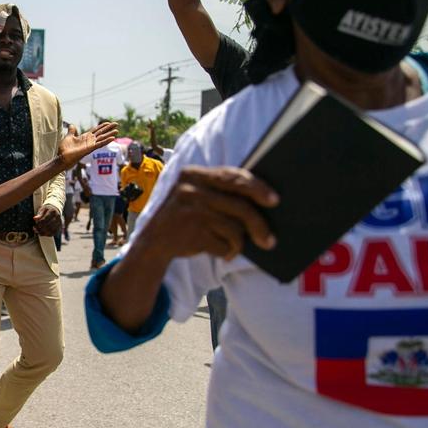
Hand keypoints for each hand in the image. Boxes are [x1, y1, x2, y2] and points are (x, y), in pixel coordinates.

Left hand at [33, 205, 62, 236]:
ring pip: (51, 230)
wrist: (55, 209)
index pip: (44, 219)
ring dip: (44, 233)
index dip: (39, 224)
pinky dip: (48, 234)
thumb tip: (34, 218)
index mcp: (52, 211)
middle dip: (41, 229)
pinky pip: (54, 232)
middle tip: (35, 230)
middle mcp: (57, 216)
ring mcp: (59, 222)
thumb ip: (39, 214)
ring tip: (38, 233)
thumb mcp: (42, 210)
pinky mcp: (60, 226)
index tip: (34, 226)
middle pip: (48, 225)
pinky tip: (43, 234)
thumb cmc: (47, 210)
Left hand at [58, 121, 118, 168]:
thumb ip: (71, 131)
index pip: (96, 130)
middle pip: (101, 133)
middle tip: (117, 124)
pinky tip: (112, 138)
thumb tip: (72, 125)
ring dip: (110, 134)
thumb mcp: (69, 137)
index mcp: (85, 137)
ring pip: (102, 138)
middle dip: (109, 129)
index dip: (102, 126)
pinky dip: (106, 141)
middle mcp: (89, 141)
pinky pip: (100, 144)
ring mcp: (90, 145)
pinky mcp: (90, 149)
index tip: (108, 122)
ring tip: (117, 130)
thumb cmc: (65, 149)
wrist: (62, 157)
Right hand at [142, 166, 277, 261]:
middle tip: (270, 240)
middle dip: (259, 225)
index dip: (257, 188)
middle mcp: (191, 190)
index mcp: (194, 174)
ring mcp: (191, 212)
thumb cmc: (184, 215)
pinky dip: (227, 252)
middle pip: (240, 206)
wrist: (152, 241)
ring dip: (240, 243)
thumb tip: (262, 199)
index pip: (233, 177)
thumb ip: (218, 190)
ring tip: (238, 247)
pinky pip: (223, 245)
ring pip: (234, 229)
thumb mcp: (194, 194)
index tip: (274, 200)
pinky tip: (225, 253)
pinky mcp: (192, 233)